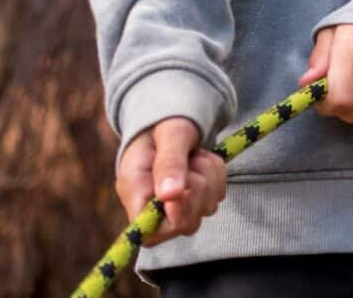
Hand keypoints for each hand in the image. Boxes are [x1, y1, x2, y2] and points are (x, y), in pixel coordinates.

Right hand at [115, 117, 225, 246]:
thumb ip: (169, 164)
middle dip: (198, 186)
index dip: (174, 218)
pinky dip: (217, 174)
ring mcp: (175, 208)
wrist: (171, 119)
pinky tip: (201, 160)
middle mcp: (152, 207)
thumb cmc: (166, 123)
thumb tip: (170, 196)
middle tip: (191, 159)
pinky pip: (218, 195)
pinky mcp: (193, 201)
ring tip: (194, 156)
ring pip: (206, 208)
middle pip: (186, 223)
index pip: (150, 234)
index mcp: (134, 193)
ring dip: (210, 176)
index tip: (184, 191)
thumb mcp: (170, 135)